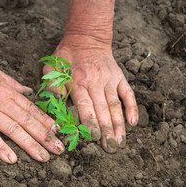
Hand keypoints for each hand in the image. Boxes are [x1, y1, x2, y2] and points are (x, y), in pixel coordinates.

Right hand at [0, 23, 63, 162]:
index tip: (58, 132)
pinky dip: (1, 148)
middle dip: (45, 137)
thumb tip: (27, 91)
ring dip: (30, 145)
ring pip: (14, 130)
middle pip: (28, 121)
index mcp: (7, 90)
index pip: (31, 109)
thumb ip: (12, 83)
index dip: (46, 121)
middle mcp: (1, 102)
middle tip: (59, 150)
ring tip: (43, 158)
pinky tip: (12, 160)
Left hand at [44, 36, 137, 152]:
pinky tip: (133, 123)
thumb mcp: (52, 69)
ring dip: (119, 125)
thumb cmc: (66, 57)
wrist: (86, 38)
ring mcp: (109, 80)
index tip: (94, 138)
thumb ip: (52, 88)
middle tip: (110, 149)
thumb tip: (53, 109)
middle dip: (107, 131)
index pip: (85, 106)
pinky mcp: (119, 77)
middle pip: (102, 110)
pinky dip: (132, 107)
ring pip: (115, 105)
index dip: (90, 122)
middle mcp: (95, 83)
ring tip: (120, 142)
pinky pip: (128, 94)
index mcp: (78, 83)